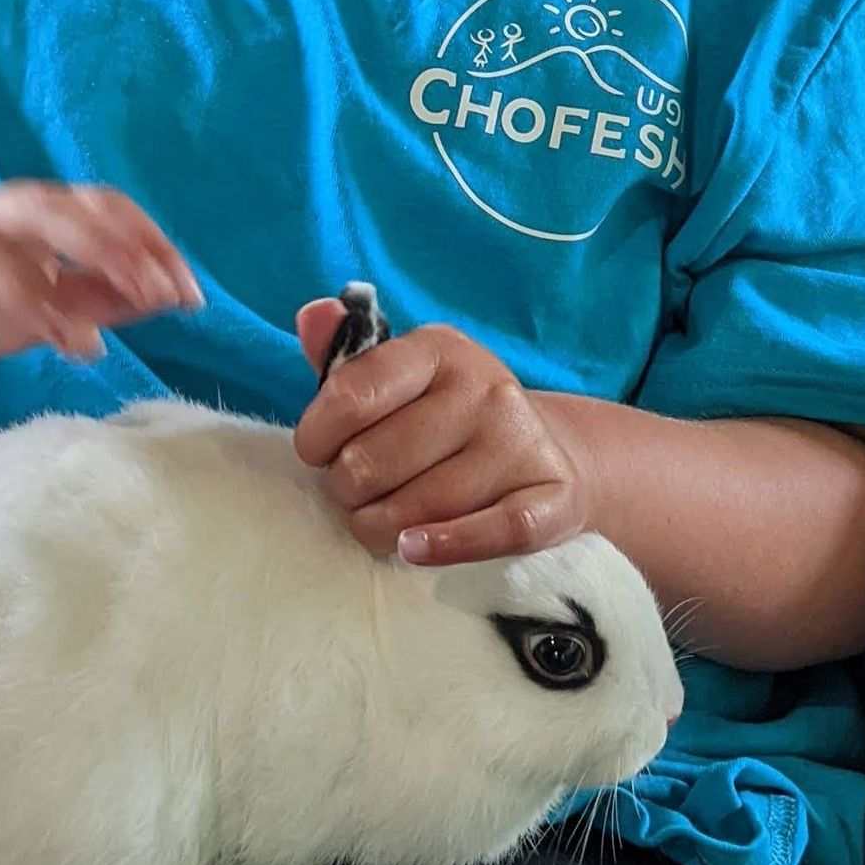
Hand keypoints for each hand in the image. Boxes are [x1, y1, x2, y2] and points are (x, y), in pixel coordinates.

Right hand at [0, 181, 202, 394]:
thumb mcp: (39, 311)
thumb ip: (99, 299)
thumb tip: (172, 294)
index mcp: (28, 216)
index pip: (97, 206)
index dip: (145, 241)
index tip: (187, 293)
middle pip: (44, 208)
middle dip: (102, 246)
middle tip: (147, 293)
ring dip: (33, 292)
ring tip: (76, 342)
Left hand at [291, 302, 590, 565]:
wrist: (548, 454)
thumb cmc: (448, 419)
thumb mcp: (401, 378)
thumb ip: (347, 356)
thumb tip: (312, 315)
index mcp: (439, 349)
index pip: (353, 393)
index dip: (317, 434)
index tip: (315, 453)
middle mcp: (485, 387)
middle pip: (375, 460)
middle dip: (347, 488)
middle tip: (353, 493)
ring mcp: (520, 441)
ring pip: (420, 504)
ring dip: (380, 526)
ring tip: (376, 521)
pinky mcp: (553, 496)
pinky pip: (494, 531)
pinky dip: (446, 546)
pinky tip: (413, 549)